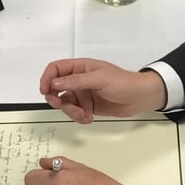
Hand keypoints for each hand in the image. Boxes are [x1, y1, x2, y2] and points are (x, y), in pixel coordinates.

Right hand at [39, 58, 165, 122]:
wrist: (139, 98)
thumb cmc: (123, 82)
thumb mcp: (99, 79)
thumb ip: (76, 81)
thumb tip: (55, 83)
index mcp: (81, 67)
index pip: (56, 68)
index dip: (47, 78)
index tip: (45, 90)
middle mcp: (79, 79)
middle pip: (56, 88)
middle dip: (56, 99)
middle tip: (61, 105)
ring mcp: (83, 93)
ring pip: (65, 103)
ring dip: (71, 111)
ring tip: (84, 114)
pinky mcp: (88, 106)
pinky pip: (75, 113)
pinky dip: (79, 117)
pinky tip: (89, 118)